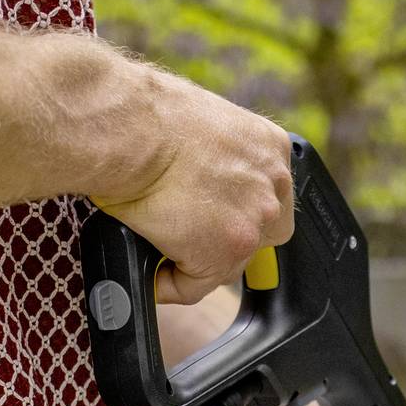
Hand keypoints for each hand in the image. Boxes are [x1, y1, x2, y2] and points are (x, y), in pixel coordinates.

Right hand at [97, 76, 293, 304]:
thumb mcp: (203, 126)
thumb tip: (200, 179)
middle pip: (262, 232)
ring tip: (159, 246)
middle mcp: (273, 184)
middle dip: (229, 239)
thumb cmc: (146, 119)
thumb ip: (218, 157)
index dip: (242, 210)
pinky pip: (194, 286)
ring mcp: (253, 222)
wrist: (132, 130)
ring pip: (229, 262)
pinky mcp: (222, 254)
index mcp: (270, 147)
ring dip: (195, 260)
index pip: (270, 194)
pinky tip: (150, 268)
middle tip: (193, 238)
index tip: (220, 218)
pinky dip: (168, 283)